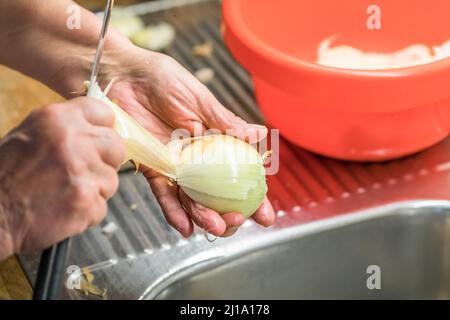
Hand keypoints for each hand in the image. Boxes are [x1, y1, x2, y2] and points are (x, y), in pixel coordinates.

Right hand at [0, 97, 124, 257]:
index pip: (104, 112)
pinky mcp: (86, 201)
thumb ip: (65, 129)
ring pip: (111, 178)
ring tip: (66, 193)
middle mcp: (73, 141)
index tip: (98, 140)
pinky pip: (102, 205)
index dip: (104, 129)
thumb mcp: (30, 135)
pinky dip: (87, 212)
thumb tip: (96, 130)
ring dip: (95, 189)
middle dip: (106, 160)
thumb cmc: (5, 176)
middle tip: (85, 172)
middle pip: (116, 146)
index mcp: (57, 119)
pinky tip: (65, 209)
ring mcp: (82, 172)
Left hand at [103, 47, 275, 237]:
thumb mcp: (202, 101)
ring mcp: (175, 166)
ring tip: (215, 227)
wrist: (128, 76)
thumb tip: (261, 135)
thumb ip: (227, 123)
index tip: (266, 216)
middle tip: (236, 220)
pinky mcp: (151, 168)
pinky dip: (173, 211)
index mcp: (215, 143)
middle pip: (217, 196)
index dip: (254, 198)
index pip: (239, 176)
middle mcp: (197, 159)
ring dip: (204, 217)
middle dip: (229, 214)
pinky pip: (163, 194)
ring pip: (192, 200)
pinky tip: (186, 227)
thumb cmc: (166, 81)